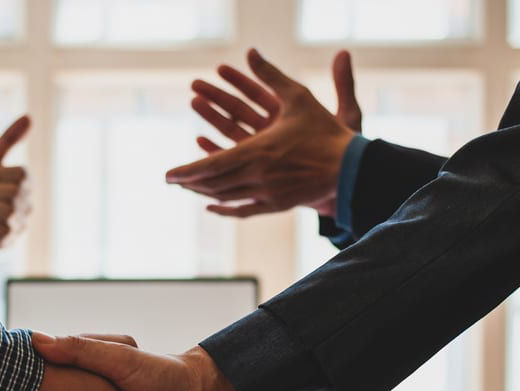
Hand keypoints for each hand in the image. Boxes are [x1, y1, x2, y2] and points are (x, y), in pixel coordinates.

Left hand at [171, 48, 358, 217]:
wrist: (351, 166)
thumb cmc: (324, 130)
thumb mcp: (298, 97)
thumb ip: (272, 75)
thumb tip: (253, 51)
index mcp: (256, 152)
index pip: (210, 165)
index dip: (187, 171)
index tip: (167, 174)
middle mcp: (257, 176)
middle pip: (214, 184)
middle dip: (190, 182)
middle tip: (172, 181)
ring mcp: (267, 194)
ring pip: (226, 197)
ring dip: (204, 193)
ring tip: (188, 189)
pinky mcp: (277, 204)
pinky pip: (244, 210)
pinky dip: (225, 209)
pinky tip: (212, 207)